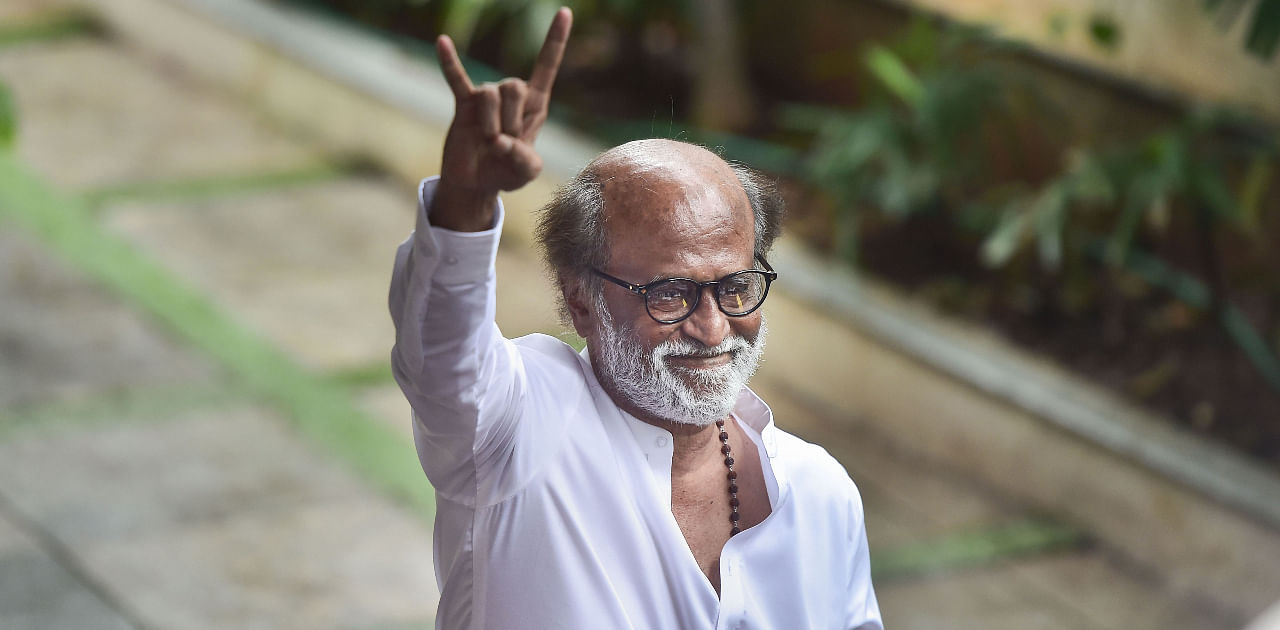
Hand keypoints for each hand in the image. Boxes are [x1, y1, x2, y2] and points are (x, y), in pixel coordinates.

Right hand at [432, 7, 572, 230]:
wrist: (476, 183)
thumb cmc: (506, 172)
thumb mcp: (527, 173)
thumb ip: (525, 161)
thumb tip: (501, 142)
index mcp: (535, 105)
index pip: (546, 66)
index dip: (554, 40)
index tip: (564, 12)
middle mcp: (511, 95)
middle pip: (514, 86)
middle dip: (510, 122)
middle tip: (504, 144)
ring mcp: (486, 97)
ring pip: (489, 95)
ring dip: (488, 125)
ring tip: (486, 142)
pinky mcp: (463, 103)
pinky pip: (456, 78)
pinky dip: (449, 62)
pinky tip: (442, 42)